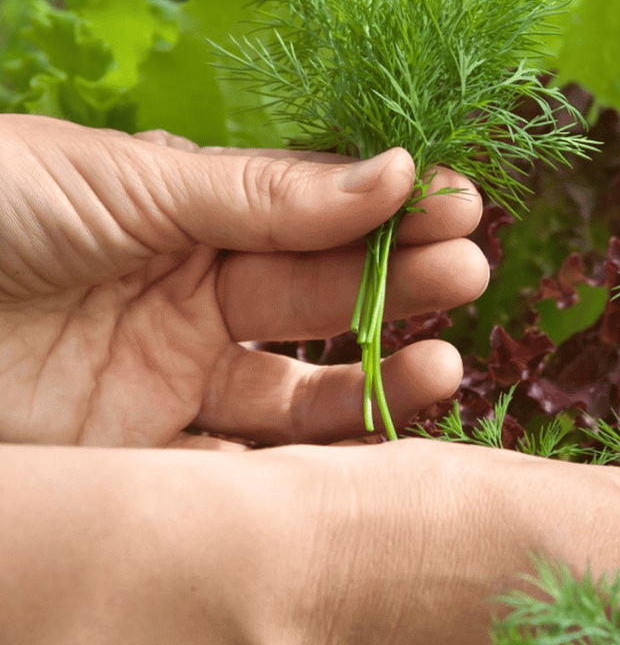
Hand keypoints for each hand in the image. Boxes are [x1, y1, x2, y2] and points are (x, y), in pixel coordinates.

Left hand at [0, 114, 486, 446]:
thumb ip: (263, 193)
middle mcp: (190, 300)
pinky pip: (243, 473)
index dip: (388, 212)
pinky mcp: (141, 463)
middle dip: (403, 285)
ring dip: (378, 379)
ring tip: (444, 365)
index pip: (312, 215)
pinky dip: (311, 465)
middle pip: (320, 300)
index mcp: (185, 215)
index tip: (460, 206)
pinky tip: (372, 440)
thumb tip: (398, 171)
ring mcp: (170, 384)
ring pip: (298, 392)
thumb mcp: (125, 180)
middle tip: (469, 276)